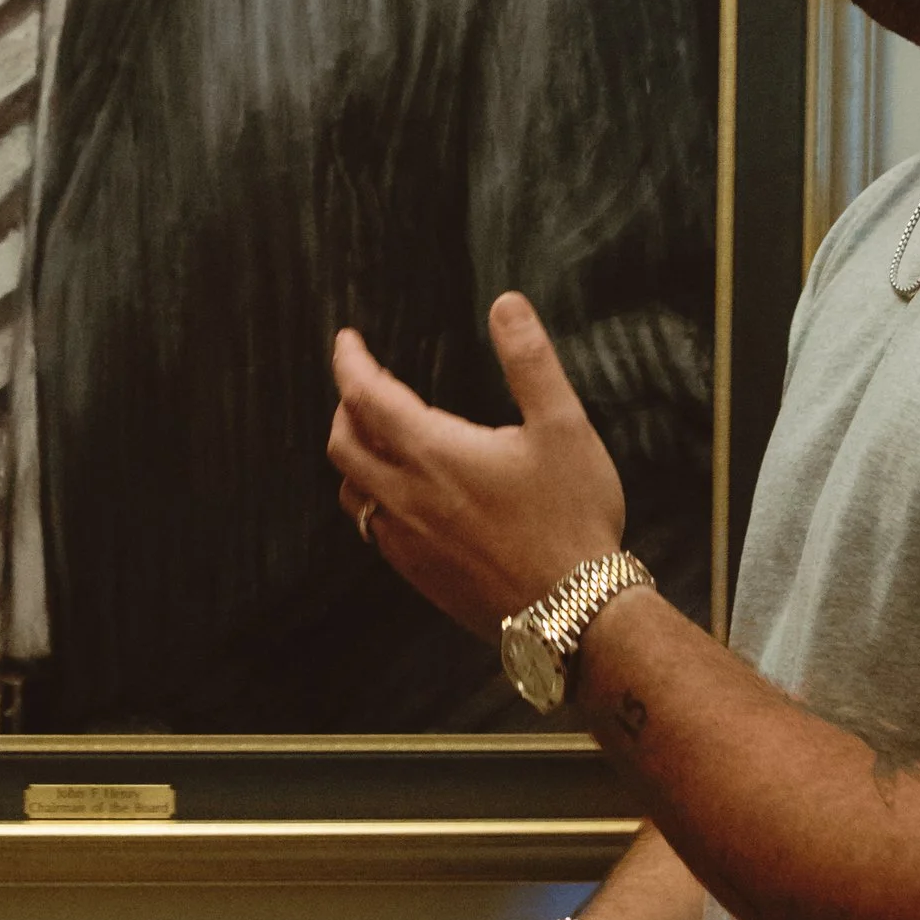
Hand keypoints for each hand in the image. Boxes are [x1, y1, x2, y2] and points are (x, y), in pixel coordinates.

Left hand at [330, 299, 625, 640]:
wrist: (575, 613)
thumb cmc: (572, 518)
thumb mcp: (564, 426)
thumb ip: (530, 362)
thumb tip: (506, 305)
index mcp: (434, 453)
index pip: (367, 397)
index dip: (350, 364)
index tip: (346, 342)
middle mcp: (406, 497)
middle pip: (343, 444)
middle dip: (346, 407)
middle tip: (364, 386)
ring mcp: (408, 542)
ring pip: (351, 492)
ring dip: (353, 457)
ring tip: (377, 438)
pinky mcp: (419, 576)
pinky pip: (373, 529)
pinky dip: (371, 499)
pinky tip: (403, 498)